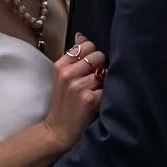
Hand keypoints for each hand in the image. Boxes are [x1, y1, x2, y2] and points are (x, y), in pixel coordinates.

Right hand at [43, 36, 105, 150]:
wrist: (58, 131)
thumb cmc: (63, 103)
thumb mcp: (62, 77)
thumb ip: (73, 57)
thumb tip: (81, 35)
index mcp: (60, 65)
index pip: (86, 45)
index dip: (93, 54)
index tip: (90, 66)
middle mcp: (68, 73)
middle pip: (98, 55)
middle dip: (100, 66)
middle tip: (94, 81)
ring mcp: (78, 86)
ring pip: (104, 73)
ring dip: (103, 83)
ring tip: (94, 93)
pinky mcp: (89, 99)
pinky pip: (107, 88)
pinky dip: (106, 95)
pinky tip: (98, 102)